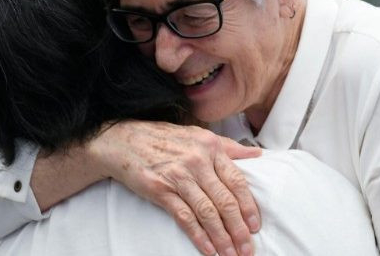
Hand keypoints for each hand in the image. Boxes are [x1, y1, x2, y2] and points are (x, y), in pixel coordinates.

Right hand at [88, 121, 261, 255]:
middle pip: (224, 200)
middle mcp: (197, 161)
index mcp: (210, 147)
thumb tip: (256, 154)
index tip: (256, 224)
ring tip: (231, 254)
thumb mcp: (197, 134)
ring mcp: (178, 176)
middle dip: (239, 229)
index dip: (248, 206)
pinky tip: (208, 249)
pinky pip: (185, 217)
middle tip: (248, 248)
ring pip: (207, 212)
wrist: (123, 140)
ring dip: (222, 237)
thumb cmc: (162, 138)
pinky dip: (199, 236)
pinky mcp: (161, 190)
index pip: (236, 180)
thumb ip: (228, 147)